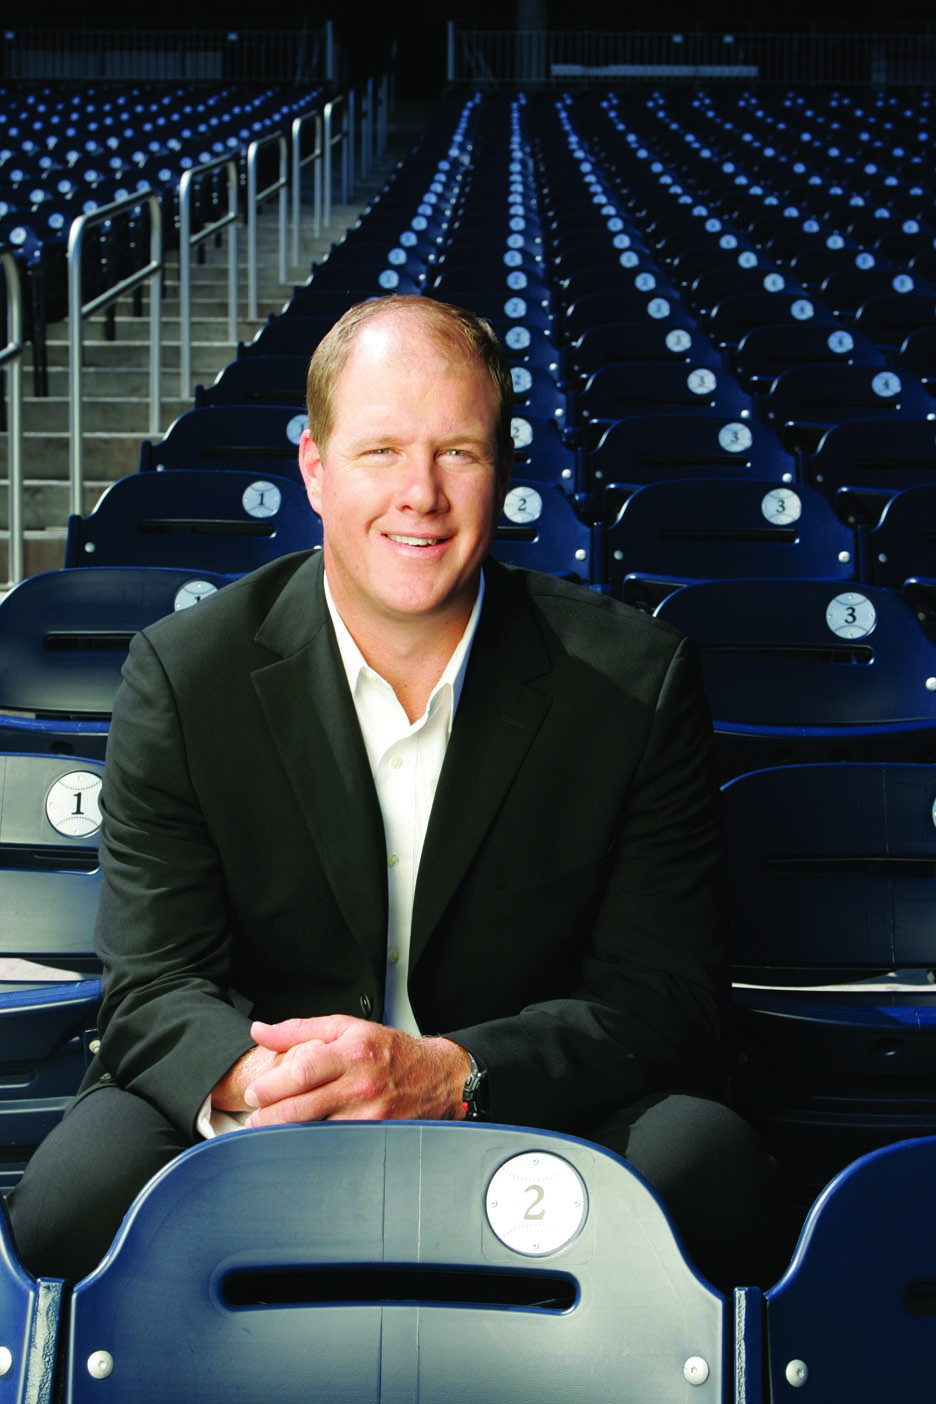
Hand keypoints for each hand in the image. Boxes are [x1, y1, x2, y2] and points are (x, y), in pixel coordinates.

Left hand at [229, 1015, 470, 1127]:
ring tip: (271, 1130)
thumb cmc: (389, 1052)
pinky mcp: (376, 1136)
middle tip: (254, 1117)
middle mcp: (361, 1084)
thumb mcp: (347, 1028)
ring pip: (317, 1131)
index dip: (272, 1086)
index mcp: (352, 1051)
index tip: (254, 1093)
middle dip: (270, 1116)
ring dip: (288, 1134)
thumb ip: (300, 1030)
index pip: (303, 1070)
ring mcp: (370, 1115)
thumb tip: (260, 1031)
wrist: (437, 1077)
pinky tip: (301, 1141)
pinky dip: (314, 1145)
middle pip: (304, 1107)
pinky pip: (336, 1144)